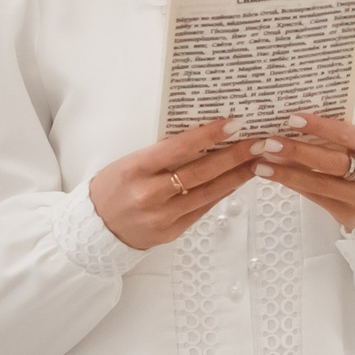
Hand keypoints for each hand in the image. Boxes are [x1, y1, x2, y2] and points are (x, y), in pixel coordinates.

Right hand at [88, 119, 262, 248]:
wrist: (95, 228)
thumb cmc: (114, 186)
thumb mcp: (130, 162)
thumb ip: (163, 153)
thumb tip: (205, 137)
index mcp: (135, 169)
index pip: (179, 148)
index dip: (209, 135)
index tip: (234, 123)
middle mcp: (149, 194)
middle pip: (201, 172)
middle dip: (235, 155)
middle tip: (259, 141)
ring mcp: (162, 216)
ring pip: (208, 192)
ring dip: (237, 175)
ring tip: (257, 160)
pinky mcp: (171, 232)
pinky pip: (203, 208)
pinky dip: (222, 192)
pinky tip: (238, 180)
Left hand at [249, 113, 354, 230]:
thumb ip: (337, 137)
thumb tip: (294, 124)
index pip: (346, 134)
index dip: (319, 126)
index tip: (292, 118)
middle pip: (329, 161)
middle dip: (296, 151)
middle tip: (269, 142)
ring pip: (317, 183)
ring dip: (286, 172)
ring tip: (262, 164)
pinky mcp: (346, 213)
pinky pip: (313, 197)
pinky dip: (292, 185)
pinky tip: (274, 176)